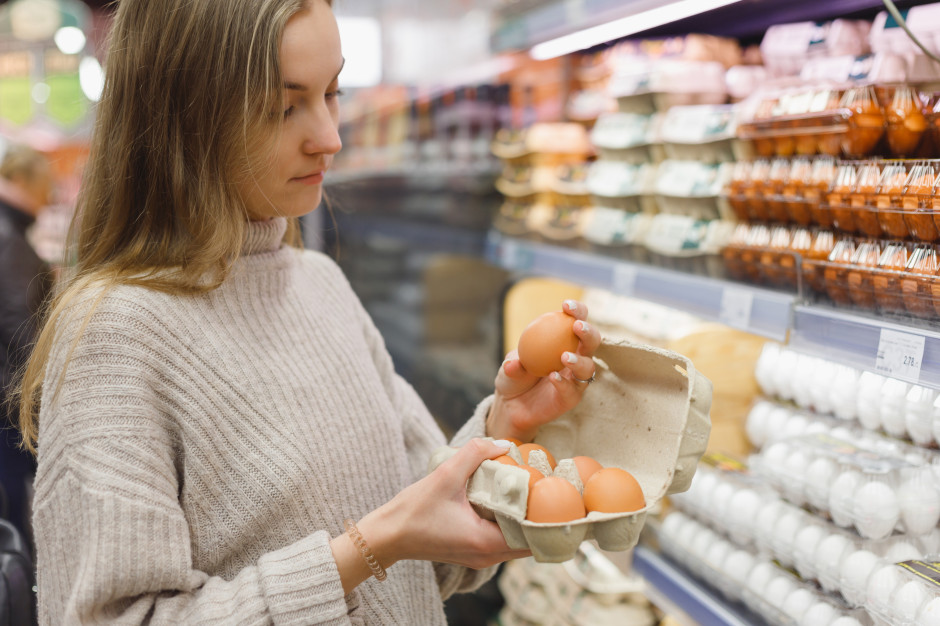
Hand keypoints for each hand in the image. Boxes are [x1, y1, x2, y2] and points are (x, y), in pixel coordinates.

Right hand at [358, 439, 530, 570]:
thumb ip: (475, 454)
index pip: (532, 536)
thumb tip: (503, 443)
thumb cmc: (413, 511)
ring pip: (515, 540)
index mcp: (486, 543)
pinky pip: (500, 539)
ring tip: (527, 490)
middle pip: (528, 539)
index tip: (554, 493)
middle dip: (537, 514)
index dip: (547, 516)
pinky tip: (503, 500)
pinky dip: (507, 522)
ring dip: (521, 518)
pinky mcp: (471, 551)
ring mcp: (479, 557)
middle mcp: (487, 557)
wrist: (386, 535)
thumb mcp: (445, 476)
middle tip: (544, 486)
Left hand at [487, 299, 600, 442]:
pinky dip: (564, 383)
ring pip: (588, 368)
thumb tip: (514, 363)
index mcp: (563, 342)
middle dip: (589, 332)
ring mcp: (575, 379)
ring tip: (564, 357)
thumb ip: (513, 364)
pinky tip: (553, 377)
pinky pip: (572, 391)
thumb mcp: (509, 368)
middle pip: (592, 342)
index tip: (566, 305)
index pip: (576, 321)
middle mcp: (575, 358)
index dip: (577, 311)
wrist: (511, 406)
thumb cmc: (513, 377)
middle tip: (577, 326)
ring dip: (579, 360)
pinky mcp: (571, 399)